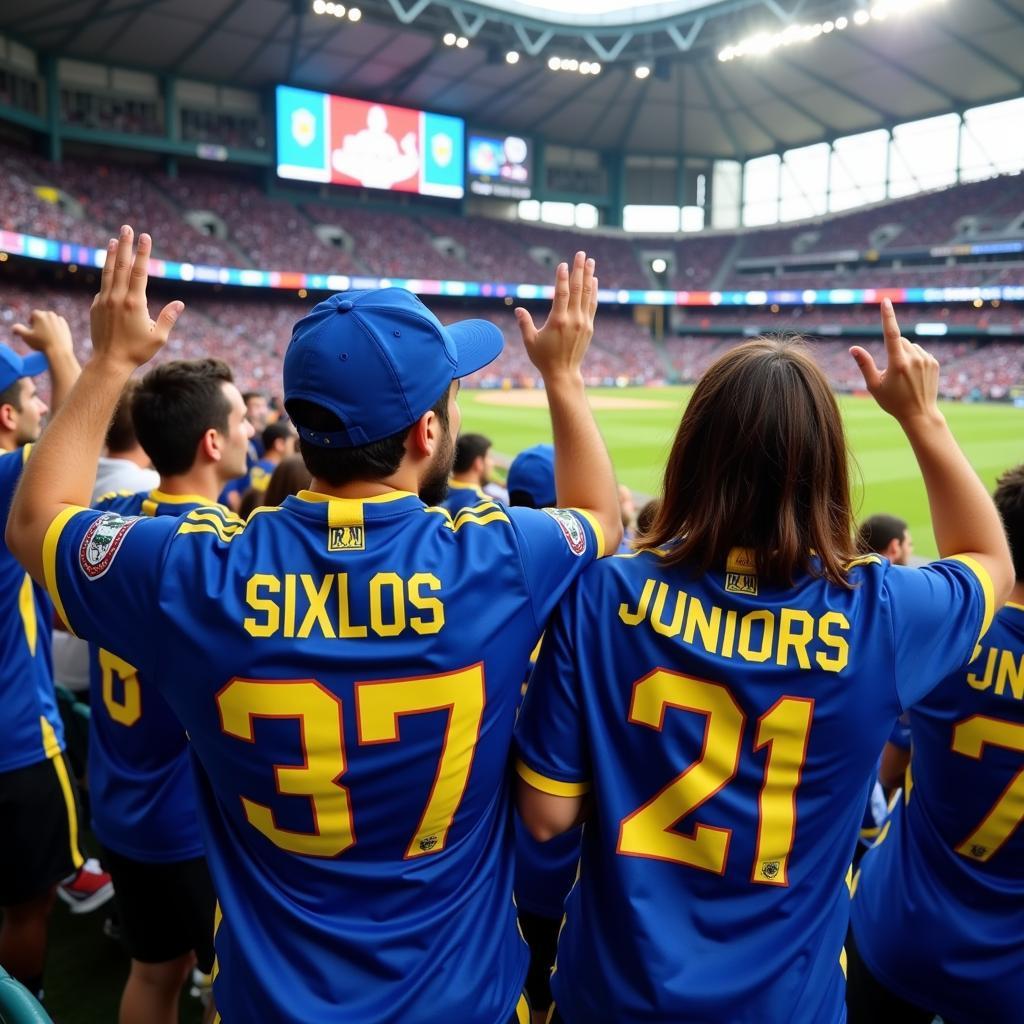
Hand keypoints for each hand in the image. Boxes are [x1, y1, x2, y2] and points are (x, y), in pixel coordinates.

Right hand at [12, 310, 72, 357]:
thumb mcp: (26, 337)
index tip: (32, 329)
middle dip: (40, 322)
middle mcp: (50, 314)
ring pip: (51, 320)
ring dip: (48, 324)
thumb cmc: (41, 343)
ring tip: (46, 334)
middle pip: (43, 316)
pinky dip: (56, 327)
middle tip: (39, 332)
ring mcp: (59, 319)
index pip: (33, 315)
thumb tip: (13, 327)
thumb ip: (18, 330)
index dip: (31, 321)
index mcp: (39, 315)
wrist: (59, 350)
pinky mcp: (66, 326)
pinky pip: (59, 324)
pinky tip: (54, 335)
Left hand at [90, 226, 182, 370]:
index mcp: (134, 303)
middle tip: (126, 228)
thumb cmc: (137, 352)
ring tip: (113, 239)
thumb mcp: (158, 337)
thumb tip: (180, 303)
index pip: (139, 271)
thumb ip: (168, 318)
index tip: (145, 237)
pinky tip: (110, 271)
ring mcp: (103, 301)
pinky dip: (107, 276)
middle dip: (125, 245)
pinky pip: (103, 287)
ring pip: (107, 272)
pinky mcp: (95, 306)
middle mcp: (117, 298)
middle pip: (121, 265)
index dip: (143, 253)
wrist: (109, 362)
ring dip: (110, 254)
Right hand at [515, 251, 597, 379]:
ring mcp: (583, 323)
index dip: (562, 278)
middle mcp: (573, 320)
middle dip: (579, 270)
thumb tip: (518, 309)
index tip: (563, 264)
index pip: (562, 294)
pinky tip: (594, 281)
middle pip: (577, 289)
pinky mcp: (589, 327)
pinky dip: (593, 292)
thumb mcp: (530, 341)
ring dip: (589, 277)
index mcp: (558, 321)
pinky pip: (592, 305)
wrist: (563, 373)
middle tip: (581, 254)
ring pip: (587, 295)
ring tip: (591, 262)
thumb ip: (524, 323)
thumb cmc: (544, 358)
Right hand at [850, 298, 939, 423]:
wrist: (920, 413)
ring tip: (904, 375)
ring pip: (911, 346)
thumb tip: (853, 348)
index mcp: (897, 363)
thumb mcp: (874, 385)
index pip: (891, 334)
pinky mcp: (934, 362)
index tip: (886, 301)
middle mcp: (914, 358)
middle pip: (900, 342)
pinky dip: (915, 359)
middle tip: (892, 372)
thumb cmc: (893, 401)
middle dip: (893, 350)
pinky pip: (920, 352)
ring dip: (904, 354)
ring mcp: (926, 359)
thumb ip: (864, 364)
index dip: (887, 316)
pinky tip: (914, 375)